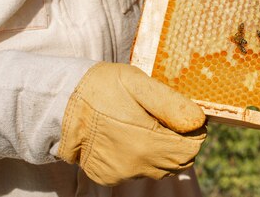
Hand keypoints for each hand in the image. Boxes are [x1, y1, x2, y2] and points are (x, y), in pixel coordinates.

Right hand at [57, 62, 205, 185]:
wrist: (61, 103)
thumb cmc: (103, 87)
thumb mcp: (138, 83)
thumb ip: (171, 103)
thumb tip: (198, 121)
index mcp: (146, 142)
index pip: (191, 149)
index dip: (193, 132)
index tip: (181, 116)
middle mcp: (135, 164)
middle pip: (179, 162)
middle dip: (180, 142)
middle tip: (164, 119)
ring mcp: (121, 173)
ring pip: (160, 168)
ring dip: (162, 150)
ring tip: (144, 125)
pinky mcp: (108, 176)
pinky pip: (138, 170)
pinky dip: (141, 156)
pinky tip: (128, 135)